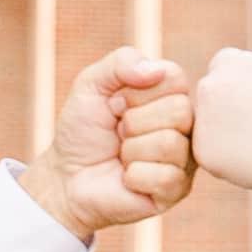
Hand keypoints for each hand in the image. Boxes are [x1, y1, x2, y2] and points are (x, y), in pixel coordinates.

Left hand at [28, 49, 192, 231]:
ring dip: (132, 151)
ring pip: (170, 143)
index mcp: (170, 95)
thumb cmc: (82, 130)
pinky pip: (165, 177)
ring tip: (122, 156)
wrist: (66, 177)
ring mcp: (184, 158)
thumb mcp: (90, 84)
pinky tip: (127, 178)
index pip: (175, 78)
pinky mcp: (176, 190)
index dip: (137, 92)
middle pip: (179, 111)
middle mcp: (185, 125)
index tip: (116, 104)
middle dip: (134, 122)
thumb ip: (121, 62)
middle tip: (118, 133)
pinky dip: (134, 177)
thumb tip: (156, 70)